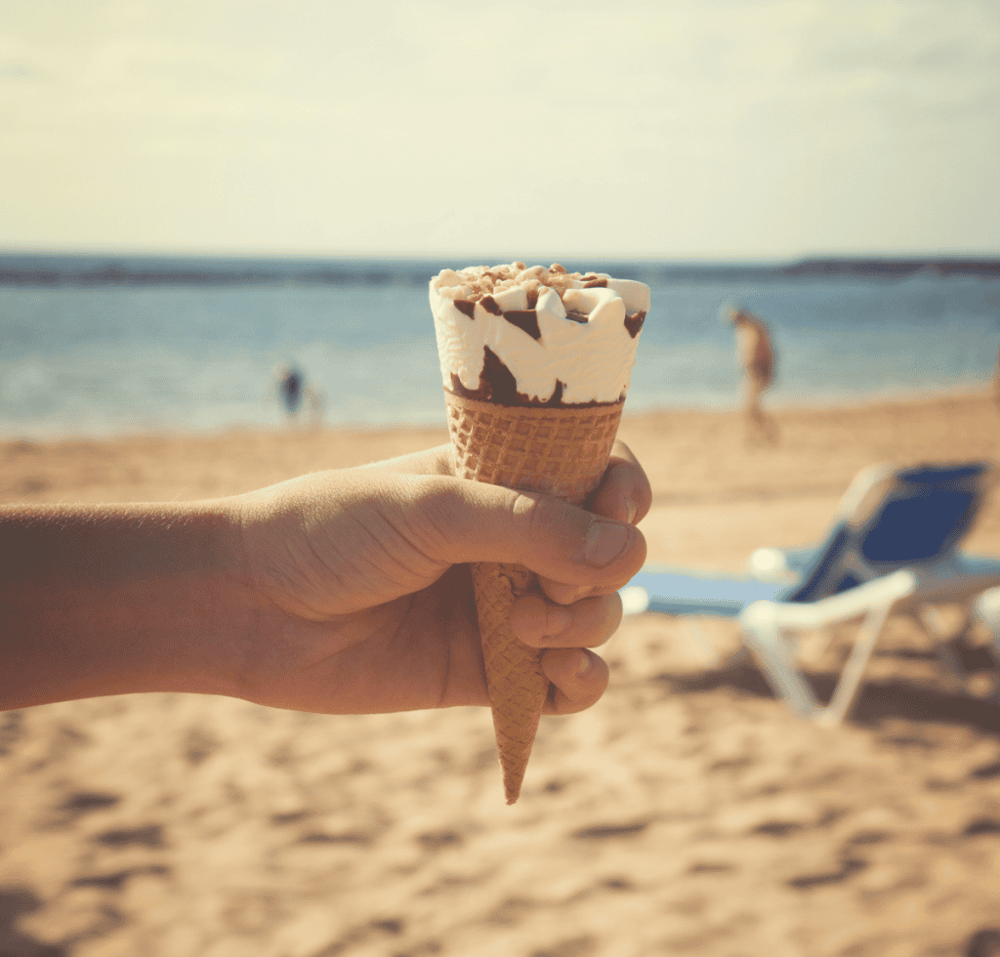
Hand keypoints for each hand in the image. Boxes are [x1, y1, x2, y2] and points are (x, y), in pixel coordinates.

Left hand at [232, 441, 649, 715]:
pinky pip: (564, 684)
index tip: (621, 507)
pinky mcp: (485, 674)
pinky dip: (581, 683)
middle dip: (599, 571)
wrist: (250, 606)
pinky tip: (560, 676)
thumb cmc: (331, 531)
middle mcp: (507, 542)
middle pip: (605, 553)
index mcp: (497, 481)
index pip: (592, 474)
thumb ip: (530, 526)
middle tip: (546, 586)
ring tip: (524, 630)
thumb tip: (628, 552)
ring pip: (593, 617)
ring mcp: (500, 608)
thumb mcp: (432, 507)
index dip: (621, 489)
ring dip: (586, 625)